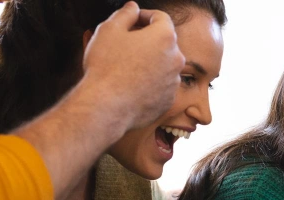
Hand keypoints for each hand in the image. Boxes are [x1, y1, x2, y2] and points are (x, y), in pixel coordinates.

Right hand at [81, 2, 184, 130]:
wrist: (108, 105)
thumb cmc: (106, 66)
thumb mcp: (109, 30)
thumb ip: (125, 14)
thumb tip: (133, 8)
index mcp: (165, 37)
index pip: (161, 18)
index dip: (145, 16)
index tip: (132, 20)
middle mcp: (176, 59)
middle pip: (164, 42)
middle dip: (148, 39)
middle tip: (126, 42)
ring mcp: (174, 81)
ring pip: (163, 65)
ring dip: (150, 61)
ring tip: (126, 66)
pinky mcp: (169, 99)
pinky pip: (161, 85)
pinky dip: (151, 81)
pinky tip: (132, 84)